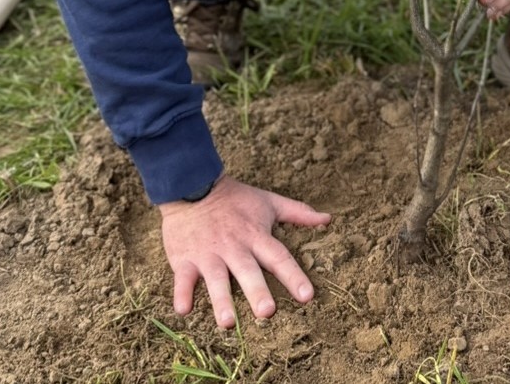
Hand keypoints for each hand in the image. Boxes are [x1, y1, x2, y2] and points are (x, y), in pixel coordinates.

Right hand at [159, 175, 331, 328]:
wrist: (192, 185)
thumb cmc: (235, 199)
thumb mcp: (268, 202)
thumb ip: (298, 212)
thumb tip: (327, 220)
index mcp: (256, 235)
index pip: (279, 257)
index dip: (293, 276)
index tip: (307, 296)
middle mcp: (234, 247)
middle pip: (248, 271)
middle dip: (257, 291)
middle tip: (267, 313)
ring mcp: (208, 254)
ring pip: (216, 279)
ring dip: (221, 300)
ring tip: (228, 323)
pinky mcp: (184, 258)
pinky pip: (183, 278)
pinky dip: (182, 293)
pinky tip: (183, 310)